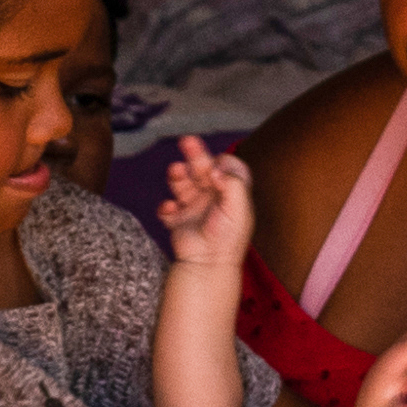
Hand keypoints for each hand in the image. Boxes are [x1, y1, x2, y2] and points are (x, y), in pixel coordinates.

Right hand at [155, 130, 256, 270]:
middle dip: (195, 155)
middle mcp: (213, 197)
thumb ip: (232, 182)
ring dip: (177, 175)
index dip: (222, 162)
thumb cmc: (228, 238)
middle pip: (203, 169)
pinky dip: (166, 207)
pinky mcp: (178, 220)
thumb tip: (218, 166)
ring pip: (183, 183)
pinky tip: (171, 209)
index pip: (228, 168)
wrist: (208, 265)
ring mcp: (194, 208)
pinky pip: (168, 208)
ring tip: (175, 171)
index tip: (218, 164)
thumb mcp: (239, 207)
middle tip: (187, 141)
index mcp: (231, 193)